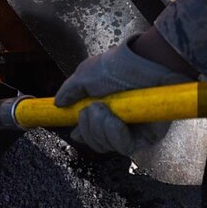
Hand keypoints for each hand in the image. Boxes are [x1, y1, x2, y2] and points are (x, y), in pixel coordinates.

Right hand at [55, 29, 196, 154]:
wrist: (149, 60)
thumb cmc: (122, 64)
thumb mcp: (86, 74)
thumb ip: (71, 90)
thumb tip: (58, 104)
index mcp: (105, 110)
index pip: (90, 133)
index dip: (83, 133)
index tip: (76, 129)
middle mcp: (119, 123)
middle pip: (95, 143)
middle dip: (88, 128)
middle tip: (92, 108)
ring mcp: (133, 130)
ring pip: (107, 146)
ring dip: (99, 128)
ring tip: (104, 108)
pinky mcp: (148, 136)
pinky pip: (125, 147)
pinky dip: (114, 135)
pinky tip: (114, 120)